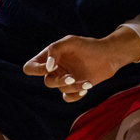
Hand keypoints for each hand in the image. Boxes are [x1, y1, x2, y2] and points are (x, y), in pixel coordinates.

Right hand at [22, 27, 139, 102]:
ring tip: (87, 82)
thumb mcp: (70, 42)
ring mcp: (65, 79)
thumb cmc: (89, 46)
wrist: (109, 55)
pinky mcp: (76, 88)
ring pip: (61, 89)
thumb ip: (55, 49)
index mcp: (50, 57)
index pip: (30, 67)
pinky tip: (86, 87)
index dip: (36, 69)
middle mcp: (55, 70)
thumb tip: (47, 66)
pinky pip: (68, 98)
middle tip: (71, 77)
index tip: (51, 67)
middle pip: (47, 82)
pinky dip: (75, 95)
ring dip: (73, 87)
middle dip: (60, 81)